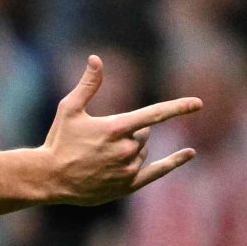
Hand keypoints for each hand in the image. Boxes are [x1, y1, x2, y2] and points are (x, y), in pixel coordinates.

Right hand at [36, 56, 200, 205]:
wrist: (49, 178)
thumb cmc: (58, 141)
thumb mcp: (69, 109)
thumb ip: (88, 85)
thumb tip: (96, 59)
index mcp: (116, 128)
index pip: (155, 114)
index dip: (178, 108)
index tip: (197, 104)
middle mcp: (126, 150)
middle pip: (144, 134)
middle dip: (130, 132)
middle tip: (102, 140)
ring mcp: (128, 170)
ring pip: (144, 152)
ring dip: (132, 149)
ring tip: (102, 156)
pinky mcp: (127, 187)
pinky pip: (156, 172)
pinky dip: (173, 162)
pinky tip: (189, 153)